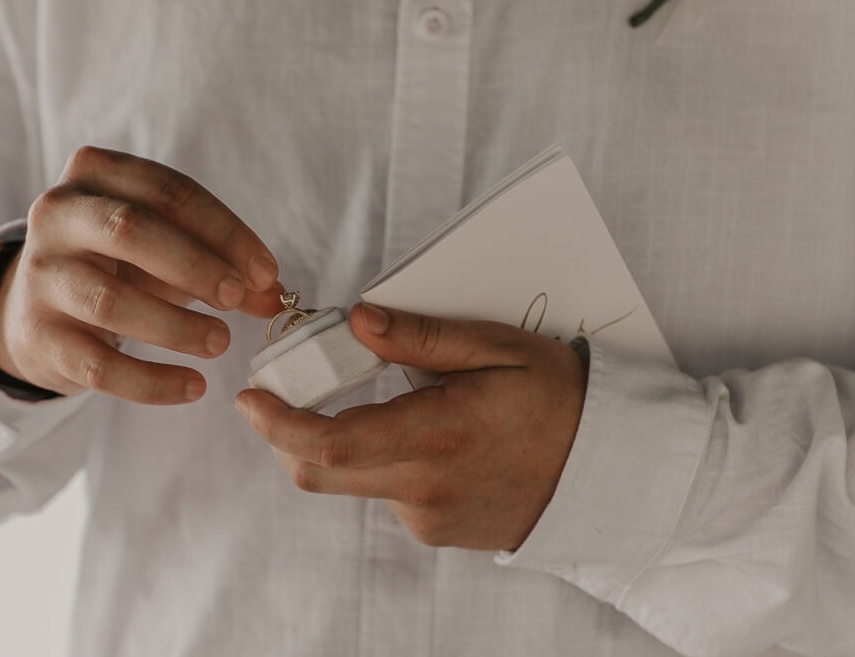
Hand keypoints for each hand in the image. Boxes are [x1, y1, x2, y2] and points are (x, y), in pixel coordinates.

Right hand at [0, 146, 281, 404]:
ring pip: (111, 301)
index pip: (169, 192)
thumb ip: (226, 267)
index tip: (266, 273)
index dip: (225, 233)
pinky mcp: (37, 335)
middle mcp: (57, 214)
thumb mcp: (169, 251)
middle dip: (195, 266)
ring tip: (220, 342)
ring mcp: (41, 275)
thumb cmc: (121, 266)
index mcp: (96, 174)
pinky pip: (99, 365)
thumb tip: (275, 297)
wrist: (38, 309)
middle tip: (238, 299)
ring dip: (176, 326)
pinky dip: (152, 382)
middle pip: (131, 230)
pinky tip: (194, 386)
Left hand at [236, 303, 587, 550]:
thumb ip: (421, 336)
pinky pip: (385, 493)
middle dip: (286, 432)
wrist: (606, 471)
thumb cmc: (557, 399)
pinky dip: (382, 459)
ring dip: (345, 440)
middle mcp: (425, 487)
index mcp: (439, 434)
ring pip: (352, 480)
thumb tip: (356, 321)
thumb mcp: (498, 348)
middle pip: (320, 471)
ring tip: (391, 400)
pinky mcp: (433, 532)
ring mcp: (427, 519)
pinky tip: (429, 435)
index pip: (333, 442)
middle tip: (285, 391)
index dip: (277, 423)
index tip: (248, 397)